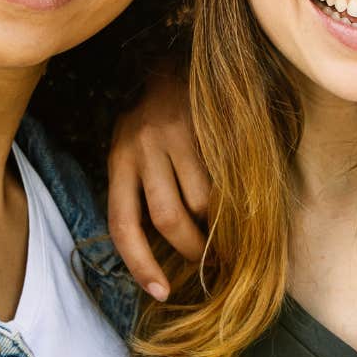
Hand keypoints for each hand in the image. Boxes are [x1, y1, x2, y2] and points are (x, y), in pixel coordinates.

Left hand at [107, 67, 211, 300]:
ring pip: (202, 201)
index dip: (141, 265)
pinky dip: (233, 198)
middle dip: (193, 249)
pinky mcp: (205, 124)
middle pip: (168, 219)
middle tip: (209, 261)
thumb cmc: (155, 122)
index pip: (123, 225)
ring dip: (218, 224)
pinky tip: (238, 199)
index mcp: (118, 160)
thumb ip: (142, 191)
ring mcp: (174, 135)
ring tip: (225, 226)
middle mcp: (141, 147)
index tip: (161, 293)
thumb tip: (164, 254)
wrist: (177, 64)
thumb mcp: (134, 153)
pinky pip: (223, 178)